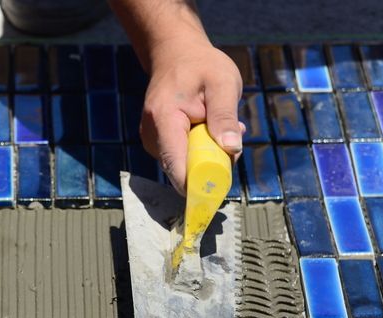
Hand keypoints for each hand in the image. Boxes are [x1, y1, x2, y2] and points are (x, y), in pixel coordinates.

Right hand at [139, 37, 244, 193]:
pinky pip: (180, 157)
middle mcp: (151, 134)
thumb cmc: (201, 65)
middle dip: (209, 166)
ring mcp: (151, 140)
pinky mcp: (156, 142)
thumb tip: (231, 149)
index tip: (213, 199)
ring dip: (206, 156)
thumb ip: (225, 116)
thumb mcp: (222, 83)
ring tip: (221, 127)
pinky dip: (199, 150)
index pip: (175, 164)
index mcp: (164, 119)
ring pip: (181, 165)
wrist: (175, 53)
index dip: (194, 186)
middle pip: (180, 169)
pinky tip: (209, 128)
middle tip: (232, 141)